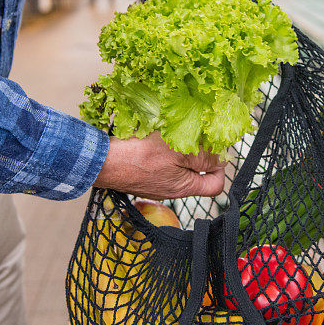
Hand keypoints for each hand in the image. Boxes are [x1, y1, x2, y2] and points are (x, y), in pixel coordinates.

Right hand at [93, 132, 225, 199]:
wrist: (102, 162)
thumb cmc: (140, 156)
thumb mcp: (180, 151)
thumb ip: (204, 156)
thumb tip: (220, 159)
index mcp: (184, 187)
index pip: (215, 185)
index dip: (221, 167)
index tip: (216, 149)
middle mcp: (171, 190)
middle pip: (197, 173)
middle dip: (199, 153)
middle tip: (195, 134)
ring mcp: (155, 184)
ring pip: (178, 167)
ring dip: (180, 150)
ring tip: (175, 134)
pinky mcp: (142, 176)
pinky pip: (160, 165)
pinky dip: (163, 151)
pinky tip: (156, 139)